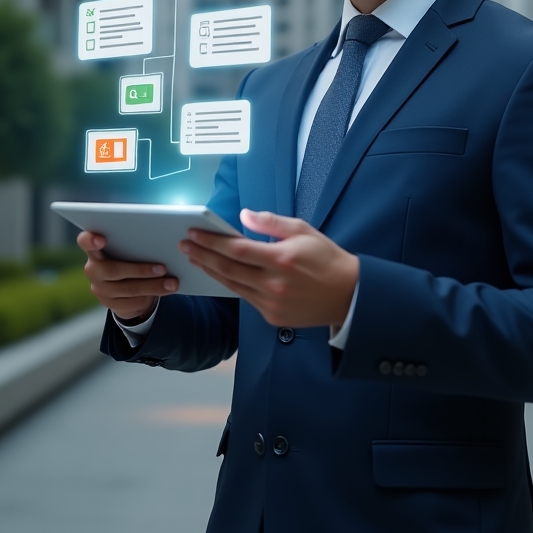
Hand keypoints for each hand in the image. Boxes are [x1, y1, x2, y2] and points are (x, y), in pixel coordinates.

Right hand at [77, 229, 178, 320]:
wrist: (125, 286)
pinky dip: (151, 296)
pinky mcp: (109, 303)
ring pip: (128, 289)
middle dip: (141, 269)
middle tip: (163, 268)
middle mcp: (93, 269)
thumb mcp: (128, 249)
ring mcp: (99, 288)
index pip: (84, 241)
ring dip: (153, 286)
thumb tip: (160, 239)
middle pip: (113, 270)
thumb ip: (133, 243)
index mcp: (95, 249)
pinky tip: (165, 291)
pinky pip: (131, 302)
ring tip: (172, 283)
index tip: (101, 239)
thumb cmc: (129, 257)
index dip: (90, 240)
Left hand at [180, 209, 358, 328]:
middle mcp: (274, 283)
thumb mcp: (303, 230)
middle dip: (203, 255)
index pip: (237, 249)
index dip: (212, 241)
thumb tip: (244, 215)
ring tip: (196, 259)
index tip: (194, 232)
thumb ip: (272, 222)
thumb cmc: (326, 258)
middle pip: (228, 269)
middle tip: (185, 245)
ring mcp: (272, 303)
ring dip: (211, 271)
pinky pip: (246, 298)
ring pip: (233, 285)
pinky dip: (230, 285)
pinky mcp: (272, 316)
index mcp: (282, 258)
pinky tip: (220, 274)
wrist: (348, 295)